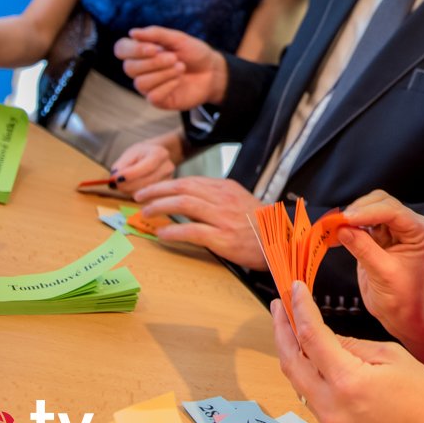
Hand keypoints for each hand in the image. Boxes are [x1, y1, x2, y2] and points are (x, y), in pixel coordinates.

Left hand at [109, 141, 174, 195]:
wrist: (154, 157)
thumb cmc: (140, 154)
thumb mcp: (129, 154)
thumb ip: (121, 165)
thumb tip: (114, 179)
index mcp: (160, 154)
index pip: (147, 166)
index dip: (131, 174)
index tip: (116, 178)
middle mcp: (168, 167)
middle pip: (147, 182)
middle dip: (128, 185)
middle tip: (116, 184)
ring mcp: (169, 180)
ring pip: (147, 193)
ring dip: (131, 192)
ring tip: (124, 185)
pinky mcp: (166, 192)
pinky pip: (149, 198)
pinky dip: (137, 196)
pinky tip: (133, 190)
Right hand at [114, 26, 227, 109]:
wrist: (213, 72)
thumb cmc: (194, 53)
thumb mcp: (178, 39)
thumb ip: (156, 34)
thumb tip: (132, 33)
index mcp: (142, 51)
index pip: (121, 49)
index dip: (133, 50)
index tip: (153, 48)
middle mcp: (141, 69)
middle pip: (129, 68)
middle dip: (153, 62)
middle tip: (174, 58)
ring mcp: (149, 86)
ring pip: (140, 83)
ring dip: (163, 74)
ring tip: (181, 67)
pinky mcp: (158, 100)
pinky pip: (153, 96)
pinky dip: (167, 86)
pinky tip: (179, 81)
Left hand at [132, 176, 265, 267]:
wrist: (283, 241)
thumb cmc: (261, 225)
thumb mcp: (240, 201)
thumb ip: (217, 198)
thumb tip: (190, 199)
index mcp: (226, 188)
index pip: (190, 181)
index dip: (167, 184)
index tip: (152, 190)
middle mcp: (223, 199)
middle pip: (183, 189)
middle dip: (157, 191)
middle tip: (140, 197)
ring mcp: (223, 218)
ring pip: (184, 205)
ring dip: (161, 208)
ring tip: (147, 213)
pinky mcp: (223, 238)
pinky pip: (192, 231)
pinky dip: (174, 231)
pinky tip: (162, 234)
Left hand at [272, 284, 423, 422]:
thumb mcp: (393, 357)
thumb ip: (355, 345)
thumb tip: (330, 337)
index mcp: (348, 382)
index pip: (312, 337)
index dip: (300, 309)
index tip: (294, 289)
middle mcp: (330, 405)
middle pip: (291, 361)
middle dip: (282, 329)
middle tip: (280, 304)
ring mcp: (329, 421)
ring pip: (297, 380)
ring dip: (291, 350)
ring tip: (290, 324)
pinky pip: (310, 394)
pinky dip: (306, 370)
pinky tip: (310, 354)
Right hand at [339, 190, 423, 337]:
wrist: (402, 315)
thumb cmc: (402, 299)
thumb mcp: (383, 273)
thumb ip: (363, 248)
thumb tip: (342, 228)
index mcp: (420, 231)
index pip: (393, 211)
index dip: (367, 212)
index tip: (346, 219)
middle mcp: (409, 226)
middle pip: (380, 203)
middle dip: (357, 210)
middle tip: (336, 223)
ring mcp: (394, 230)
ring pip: (369, 209)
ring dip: (350, 217)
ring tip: (332, 228)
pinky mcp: (379, 237)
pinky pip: (361, 224)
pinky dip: (347, 227)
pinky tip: (334, 235)